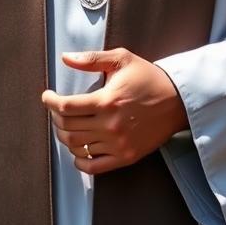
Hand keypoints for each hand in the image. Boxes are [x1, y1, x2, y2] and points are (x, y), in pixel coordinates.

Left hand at [41, 48, 188, 174]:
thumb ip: (93, 59)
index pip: (66, 107)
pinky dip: (79, 161)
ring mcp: (118, 144)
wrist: (177, 101)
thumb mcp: (122, 59)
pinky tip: (78, 150)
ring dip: (65, 136)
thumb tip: (66, 57)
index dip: (50, 102)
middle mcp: (110, 125)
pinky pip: (93, 166)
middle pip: (68, 128)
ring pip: (77, 147)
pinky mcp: (126, 157)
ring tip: (67, 125)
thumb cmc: (149, 78)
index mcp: (107, 101)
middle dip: (56, 118)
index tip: (47, 97)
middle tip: (57, 110)